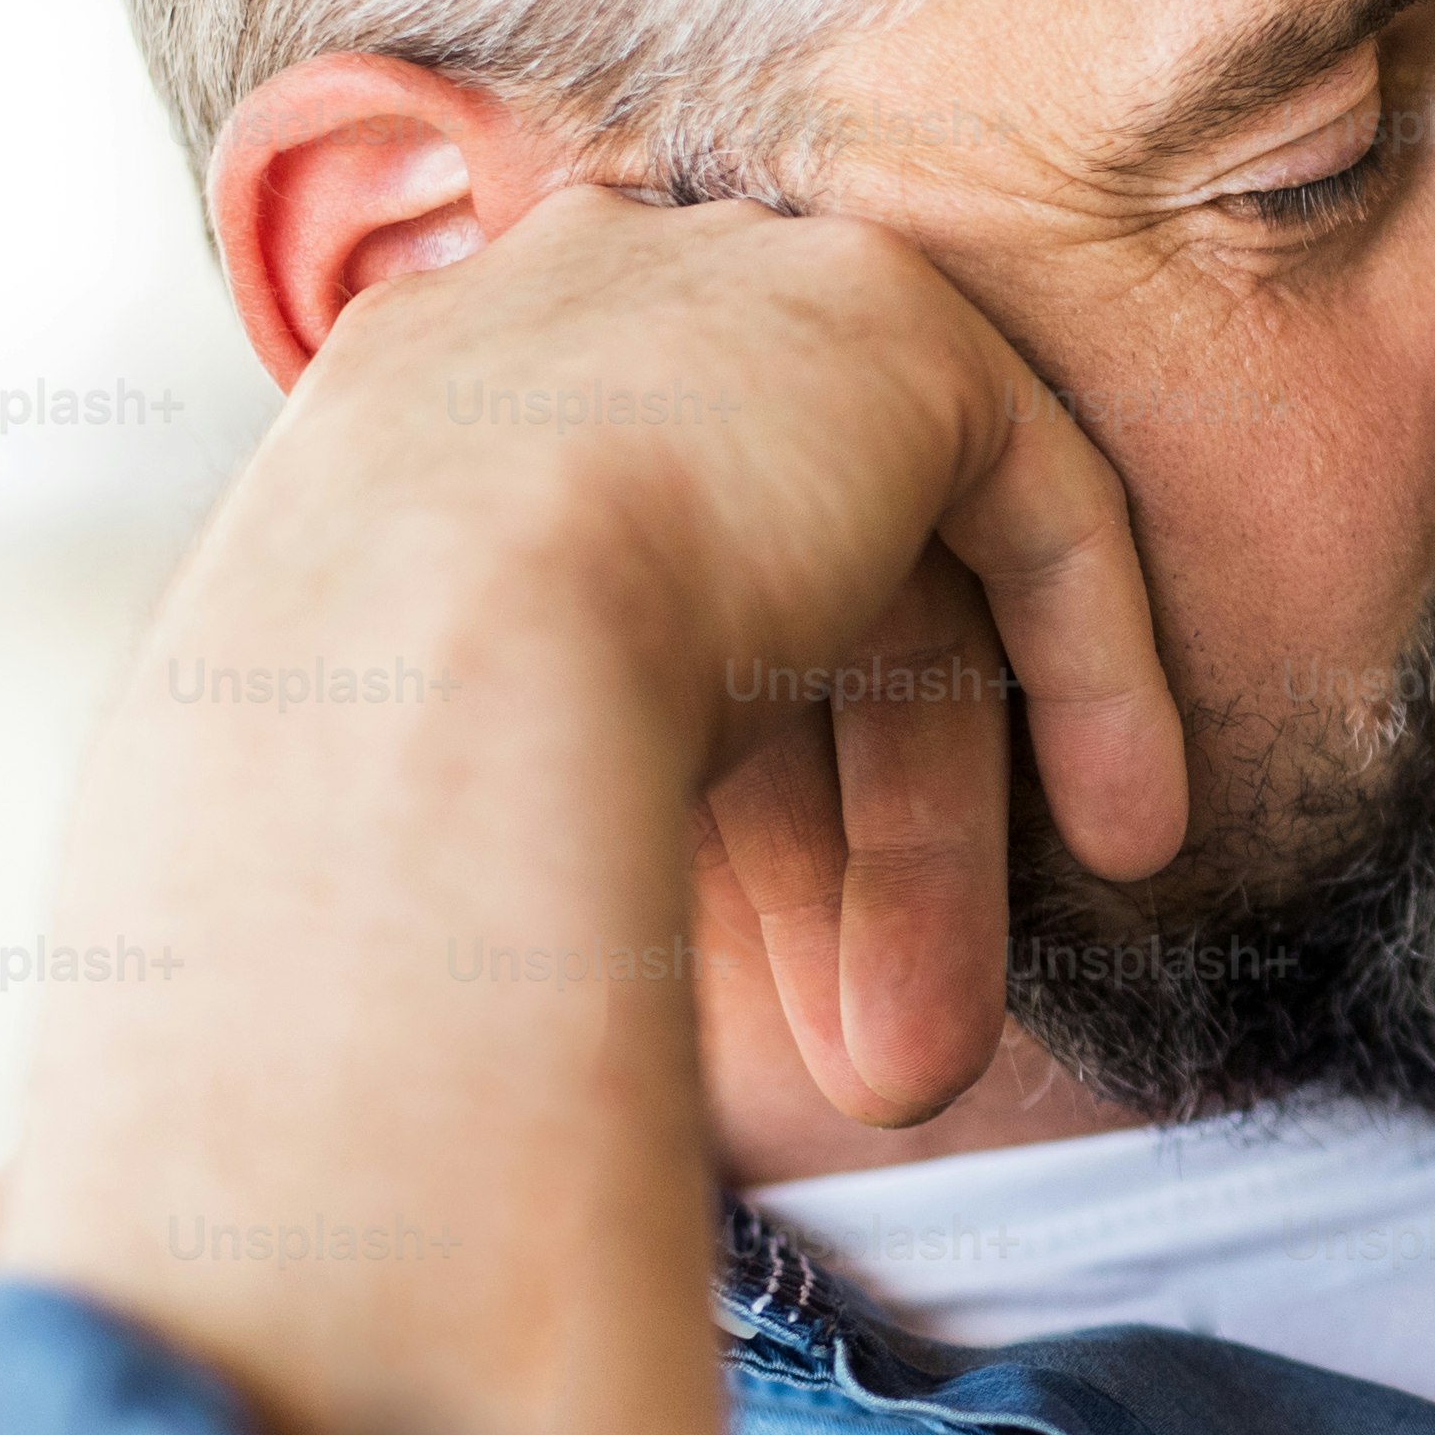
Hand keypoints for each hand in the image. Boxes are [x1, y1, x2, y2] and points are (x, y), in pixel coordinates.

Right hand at [0, 188, 1185, 1434]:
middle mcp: (544, 334)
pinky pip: (1023, 493)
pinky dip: (1085, 666)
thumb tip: (345, 1136)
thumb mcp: (337, 828)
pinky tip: (1123, 843)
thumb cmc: (311, 818)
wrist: (405, 660)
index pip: (584, 600)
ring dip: (929, 828)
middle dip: (821, 854)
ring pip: (881, 583)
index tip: (718, 962)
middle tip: (872, 1078)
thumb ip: (429, 841)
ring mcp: (718, 299)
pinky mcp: (884, 322)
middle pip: (745, 612)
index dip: (691, 797)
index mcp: (387, 440)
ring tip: (943, 1060)